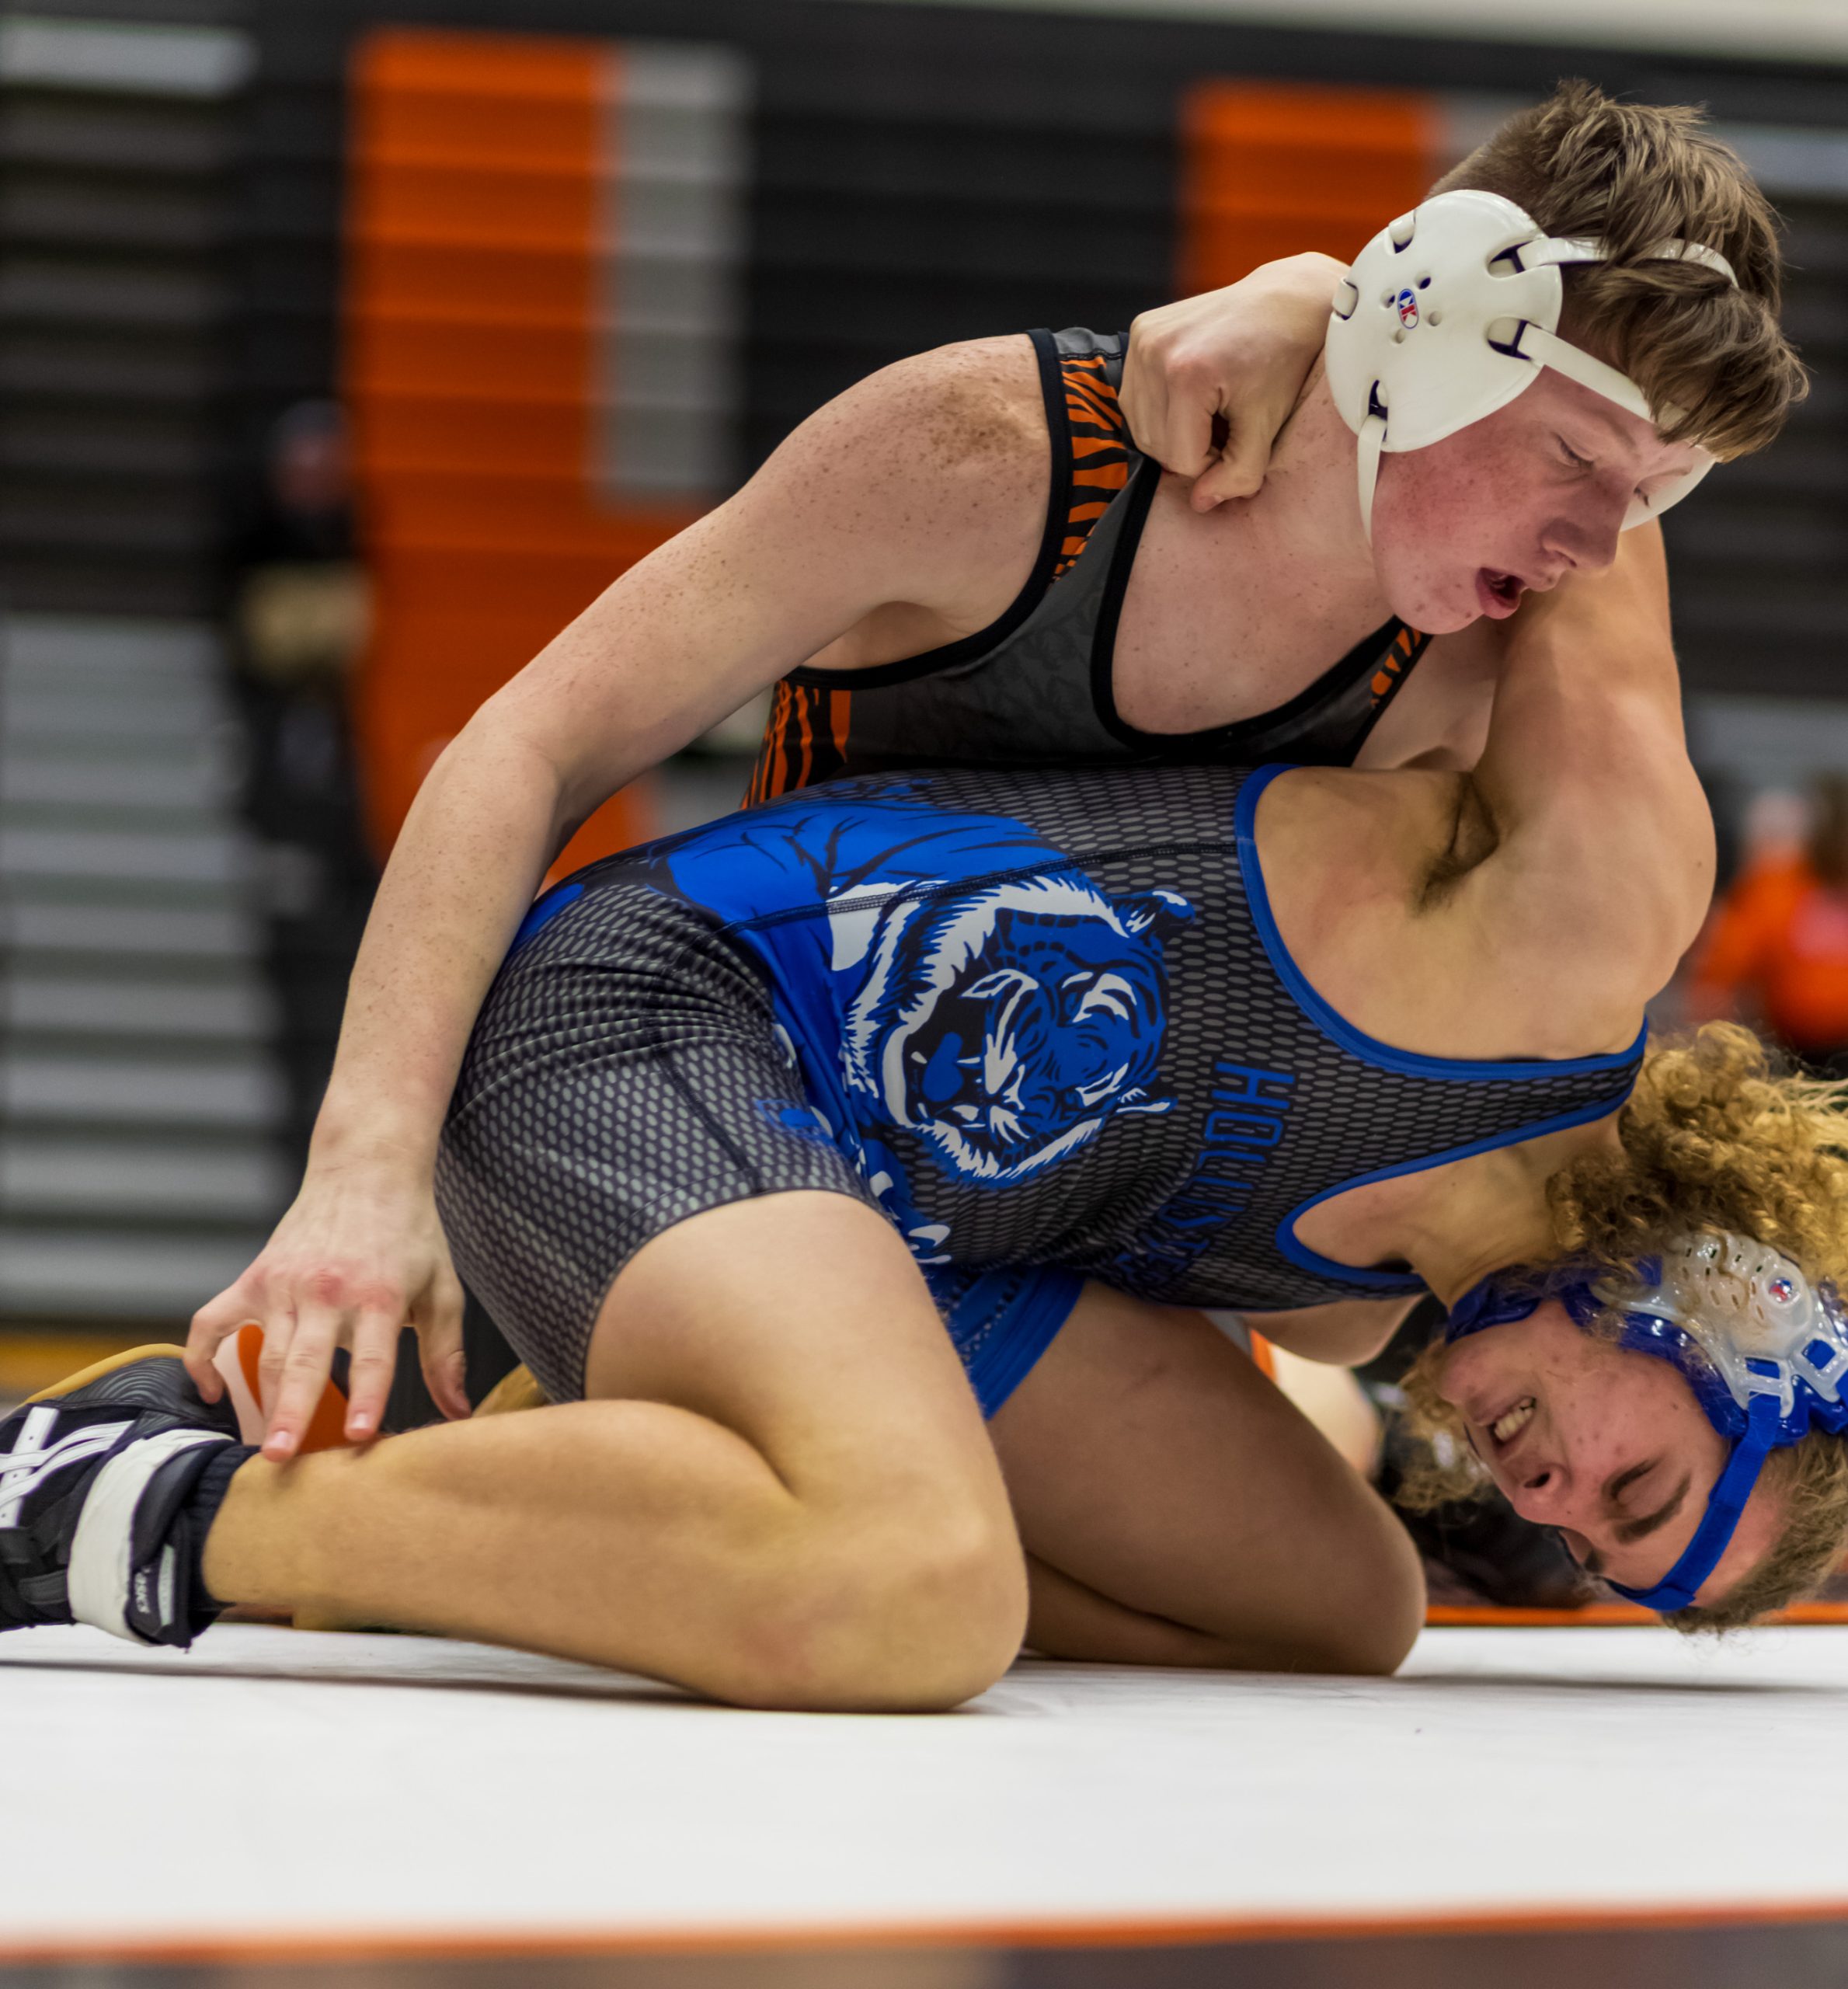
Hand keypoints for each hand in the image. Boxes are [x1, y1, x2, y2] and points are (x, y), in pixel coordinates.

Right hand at [186, 1159, 468, 1461]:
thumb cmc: (409, 1234)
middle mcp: (326, 1290)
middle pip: (303, 1361)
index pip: (373, 1356)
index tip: (359, 1435)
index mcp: (378, 1294)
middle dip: (291, 1411)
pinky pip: (212, 1321)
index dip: (368, 1396)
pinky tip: (209, 1391)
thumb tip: (458, 1411)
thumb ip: (446, 1354)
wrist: (367, 1171)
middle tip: (280, 1458)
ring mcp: (283, 1283)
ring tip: (261, 1448)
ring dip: (258, 1401)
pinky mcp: (254, 1277)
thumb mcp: (442, 1288)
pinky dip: (201, 1357)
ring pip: (263, 1352)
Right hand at [1120, 252, 1343, 511]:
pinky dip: (1163, 408)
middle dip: (1192, 448)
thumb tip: (1201, 503)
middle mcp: (1155, 351)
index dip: (1213, 462)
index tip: (1240, 436)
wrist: (1286, 300)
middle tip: (1227, 423)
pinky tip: (1193, 392)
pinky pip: (1137, 399)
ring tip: (1211, 408)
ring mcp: (1142, 338)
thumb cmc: (1284, 359)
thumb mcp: (1268, 424)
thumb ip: (1239, 473)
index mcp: (1187, 373)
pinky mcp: (1139, 331)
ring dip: (1175, 431)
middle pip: (1156, 446)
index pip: (1180, 460)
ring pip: (1142, 427)